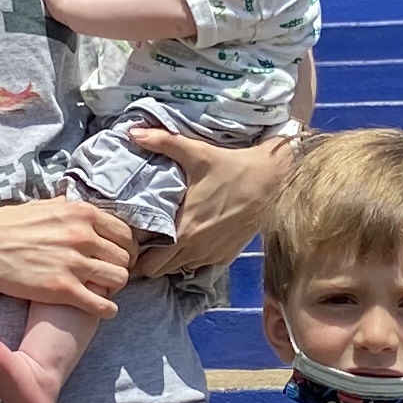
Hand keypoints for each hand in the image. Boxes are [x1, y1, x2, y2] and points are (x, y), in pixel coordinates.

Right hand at [0, 196, 135, 315]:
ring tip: (102, 290)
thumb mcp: (44, 207)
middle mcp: (83, 235)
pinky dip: (108, 309)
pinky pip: (104, 305)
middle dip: (119, 267)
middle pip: (124, 257)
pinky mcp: (63, 289)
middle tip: (108, 275)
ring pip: (119, 279)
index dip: (124, 247)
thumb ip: (68, 209)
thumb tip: (78, 207)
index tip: (116, 256)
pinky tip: (102, 308)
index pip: (124, 233)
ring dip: (115, 287)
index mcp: (82, 213)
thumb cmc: (7, 225)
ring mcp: (74, 263)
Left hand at [130, 125, 293, 276]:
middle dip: (148, 259)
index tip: (133, 236)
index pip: (147, 262)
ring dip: (169, 258)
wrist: (270, 181)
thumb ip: (162, 142)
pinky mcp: (225, 257)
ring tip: (167, 236)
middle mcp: (195, 249)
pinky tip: (192, 236)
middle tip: (146, 238)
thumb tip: (133, 131)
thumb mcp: (196, 152)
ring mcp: (211, 256)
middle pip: (157, 271)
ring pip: (177, 269)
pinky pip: (198, 265)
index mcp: (183, 230)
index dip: (135, 251)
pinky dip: (190, 256)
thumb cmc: (231, 167)